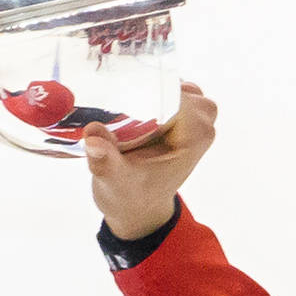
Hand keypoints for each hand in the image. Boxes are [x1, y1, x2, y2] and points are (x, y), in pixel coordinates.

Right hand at [83, 82, 217, 240]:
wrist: (138, 210)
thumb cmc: (129, 198)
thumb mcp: (114, 182)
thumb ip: (105, 160)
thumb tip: (92, 135)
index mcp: (196, 134)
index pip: (171, 91)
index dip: (142, 88)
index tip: (114, 94)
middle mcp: (203, 122)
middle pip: (170, 85)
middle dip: (141, 89)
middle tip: (111, 107)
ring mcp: (198, 118)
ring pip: (168, 86)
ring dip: (143, 94)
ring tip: (119, 114)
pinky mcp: (187, 116)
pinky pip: (168, 92)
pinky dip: (147, 96)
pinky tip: (128, 112)